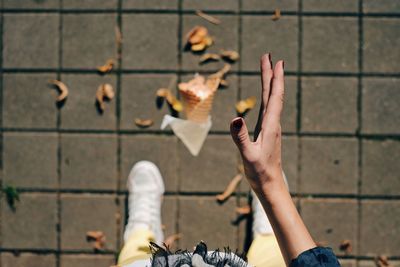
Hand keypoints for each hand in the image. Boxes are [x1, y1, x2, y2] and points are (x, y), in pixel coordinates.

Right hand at [230, 54, 284, 193]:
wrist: (271, 185)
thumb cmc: (260, 172)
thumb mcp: (248, 155)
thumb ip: (241, 137)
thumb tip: (235, 117)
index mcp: (271, 125)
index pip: (274, 96)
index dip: (275, 78)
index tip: (277, 60)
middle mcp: (273, 123)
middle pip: (272, 93)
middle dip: (271, 74)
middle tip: (269, 56)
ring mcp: (271, 127)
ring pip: (270, 100)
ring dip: (269, 83)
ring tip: (268, 69)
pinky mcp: (267, 132)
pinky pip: (267, 108)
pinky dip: (267, 96)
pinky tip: (265, 96)